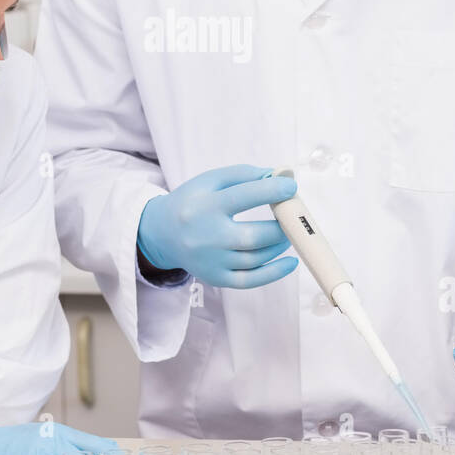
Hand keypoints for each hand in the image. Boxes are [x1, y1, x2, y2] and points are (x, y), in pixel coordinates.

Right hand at [137, 164, 298, 288]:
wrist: (161, 234)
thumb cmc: (191, 202)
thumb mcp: (209, 181)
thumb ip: (243, 175)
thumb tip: (279, 176)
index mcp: (205, 206)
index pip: (244, 196)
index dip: (272, 190)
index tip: (291, 186)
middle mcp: (207, 236)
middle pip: (253, 235)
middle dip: (281, 225)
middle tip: (292, 216)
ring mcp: (211, 261)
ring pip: (255, 257)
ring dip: (279, 244)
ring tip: (288, 232)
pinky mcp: (216, 278)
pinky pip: (250, 280)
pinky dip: (274, 273)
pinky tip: (290, 262)